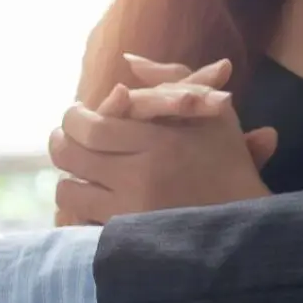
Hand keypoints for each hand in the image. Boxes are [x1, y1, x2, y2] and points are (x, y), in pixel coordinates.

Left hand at [49, 56, 276, 223]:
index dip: (73, 119)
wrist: (241, 225)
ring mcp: (129, 213)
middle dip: (61, 144)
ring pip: (69, 194)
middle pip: (70, 157)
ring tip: (78, 174)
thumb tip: (128, 63)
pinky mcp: (125, 239)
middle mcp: (138, 178)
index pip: (90, 127)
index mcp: (157, 142)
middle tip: (65, 140)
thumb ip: (170, 80)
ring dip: (68, 181)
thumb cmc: (228, 164)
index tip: (77, 115)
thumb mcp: (210, 113)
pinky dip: (81, 210)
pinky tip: (92, 201)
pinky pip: (82, 222)